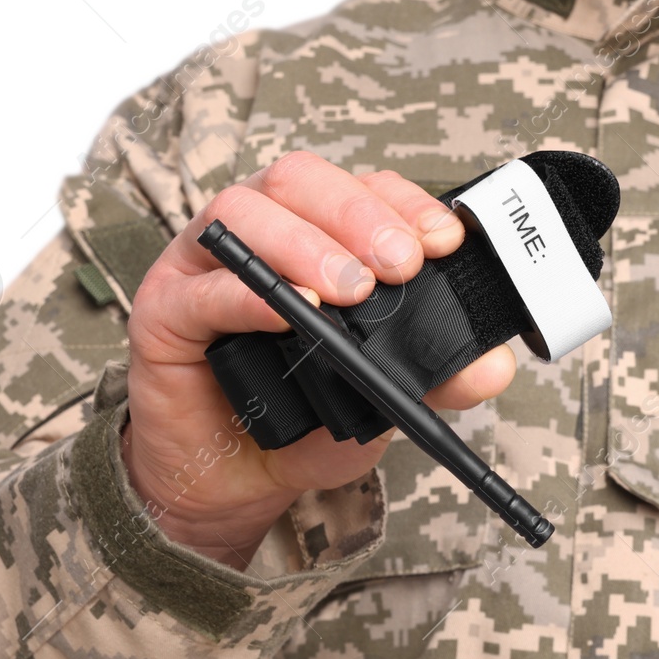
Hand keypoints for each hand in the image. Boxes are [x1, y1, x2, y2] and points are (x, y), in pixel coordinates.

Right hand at [120, 153, 515, 568]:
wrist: (238, 480)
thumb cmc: (305, 417)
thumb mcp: (386, 395)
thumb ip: (438, 374)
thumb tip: (493, 364)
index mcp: (316, 234)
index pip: (359, 187)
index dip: (402, 202)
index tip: (444, 241)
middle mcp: (260, 233)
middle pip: (298, 179)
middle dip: (358, 214)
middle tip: (400, 266)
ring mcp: (205, 265)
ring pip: (244, 211)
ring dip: (305, 244)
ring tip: (350, 292)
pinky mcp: (164, 310)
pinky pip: (202, 288)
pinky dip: (247, 293)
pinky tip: (289, 310)